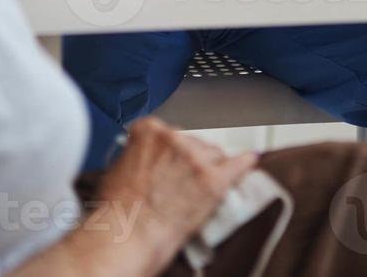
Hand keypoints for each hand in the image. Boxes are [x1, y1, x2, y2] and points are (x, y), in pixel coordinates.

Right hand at [91, 118, 257, 268]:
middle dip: (190, 160)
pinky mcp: (213, 180)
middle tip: (182, 183)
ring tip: (200, 190)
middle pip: (193, 142)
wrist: (128, 236)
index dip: (170, 150)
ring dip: (210, 168)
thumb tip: (142, 160)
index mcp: (149, 131)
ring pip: (214, 154)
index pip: (168, 132)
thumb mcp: (116, 169)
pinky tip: (250, 163)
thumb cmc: (118, 211)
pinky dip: (244, 165)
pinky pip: (238, 166)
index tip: (170, 161)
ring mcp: (195, 158)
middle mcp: (174, 138)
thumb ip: (135, 155)